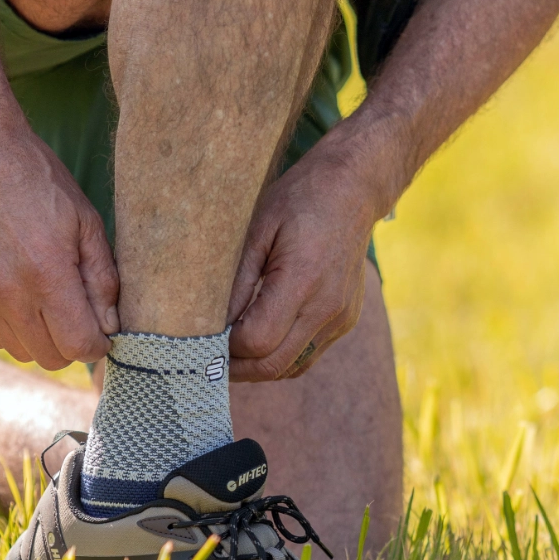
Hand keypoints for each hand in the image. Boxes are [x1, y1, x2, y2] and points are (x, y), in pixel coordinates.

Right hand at [0, 126, 118, 369]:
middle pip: (51, 357)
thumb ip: (103, 281)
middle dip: (72, 343)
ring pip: (22, 351)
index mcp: (47, 274)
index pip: (80, 346)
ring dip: (42, 338)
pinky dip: (13, 328)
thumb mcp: (87, 223)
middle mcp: (9, 293)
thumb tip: (110, 327)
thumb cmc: (39, 183)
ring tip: (49, 302)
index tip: (102, 327)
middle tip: (79, 313)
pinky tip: (22, 296)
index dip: (98, 343)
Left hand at [227, 143, 380, 381]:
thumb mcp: (257, 230)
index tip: (204, 338)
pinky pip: (308, 355)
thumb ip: (237, 282)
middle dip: (237, 369)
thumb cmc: (300, 200)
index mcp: (302, 281)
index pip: (257, 341)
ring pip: (292, 368)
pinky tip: (263, 339)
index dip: (226, 347)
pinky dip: (281, 356)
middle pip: (274, 366)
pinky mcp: (345, 320)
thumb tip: (214, 324)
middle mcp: (326, 308)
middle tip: (209, 360)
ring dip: (259, 367)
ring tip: (232, 353)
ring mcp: (339, 318)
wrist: (354, 190)